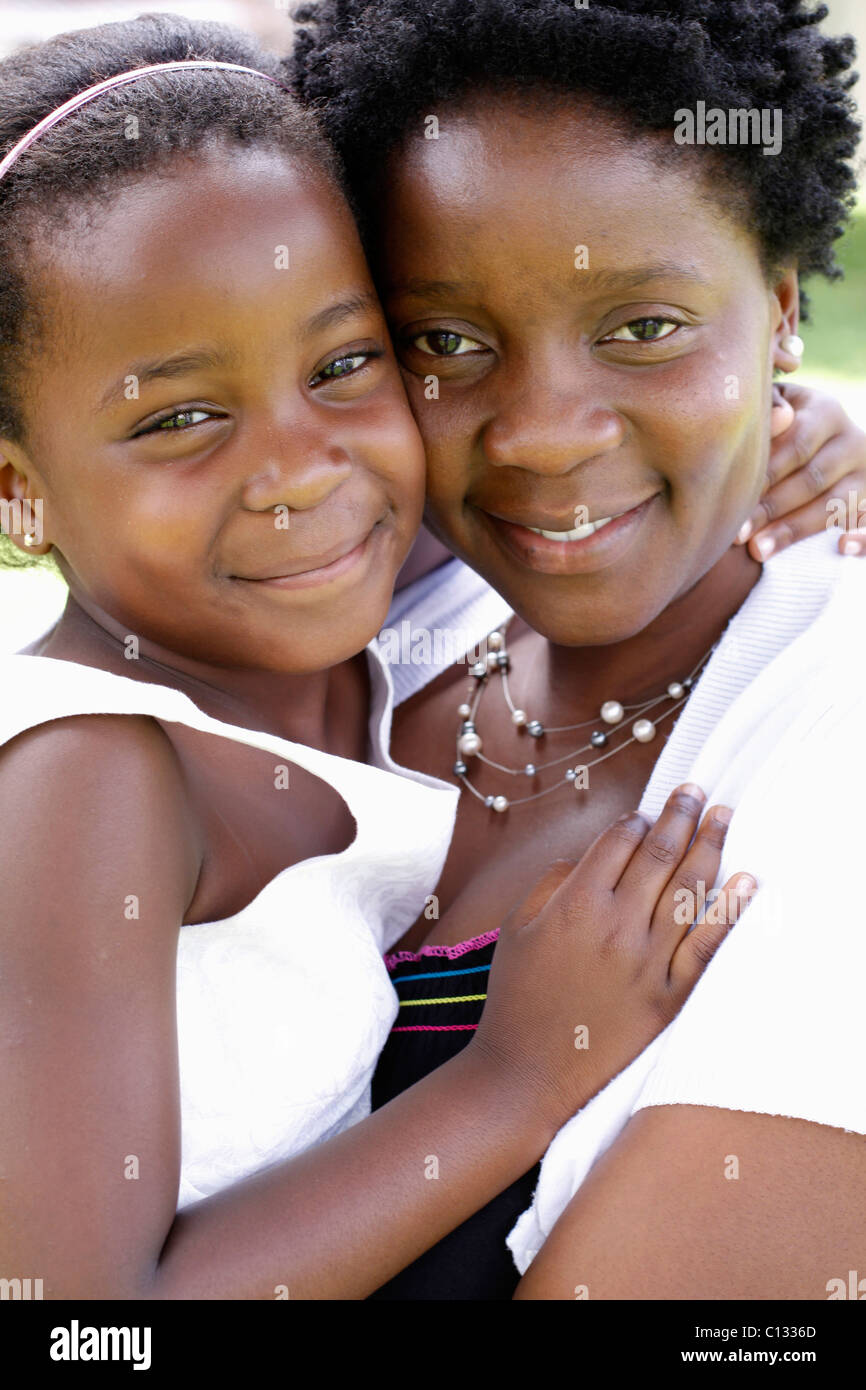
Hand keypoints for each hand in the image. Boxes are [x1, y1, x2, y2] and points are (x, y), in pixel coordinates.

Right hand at [469, 785, 754, 1127]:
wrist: (527, 1071)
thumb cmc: (516, 997)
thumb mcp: (515, 929)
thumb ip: (549, 884)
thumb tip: (585, 857)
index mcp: (575, 903)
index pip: (618, 842)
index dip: (637, 818)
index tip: (649, 809)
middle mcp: (616, 924)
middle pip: (659, 854)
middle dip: (681, 814)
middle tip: (697, 790)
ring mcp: (646, 960)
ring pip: (688, 890)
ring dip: (710, 846)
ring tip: (724, 816)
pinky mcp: (668, 995)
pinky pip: (706, 945)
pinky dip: (728, 910)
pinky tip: (745, 881)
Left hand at [736, 382, 865, 561]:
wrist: (818, 446)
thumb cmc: (778, 431)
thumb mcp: (772, 412)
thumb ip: (768, 411)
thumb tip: (779, 418)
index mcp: (826, 413)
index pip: (797, 446)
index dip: (764, 475)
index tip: (731, 500)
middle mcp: (853, 442)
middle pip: (812, 479)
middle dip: (770, 508)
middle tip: (737, 534)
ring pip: (834, 505)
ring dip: (795, 529)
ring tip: (759, 550)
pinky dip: (862, 538)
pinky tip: (842, 548)